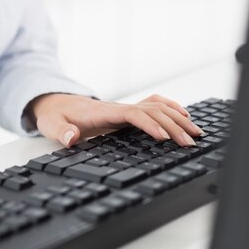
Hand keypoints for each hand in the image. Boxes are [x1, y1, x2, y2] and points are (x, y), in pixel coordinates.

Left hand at [30, 94, 203, 147]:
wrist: (56, 104)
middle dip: (172, 126)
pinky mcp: (127, 111)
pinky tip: (185, 116)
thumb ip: (62, 132)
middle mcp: (118, 107)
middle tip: (188, 143)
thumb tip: (71, 137)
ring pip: (157, 108)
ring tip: (196, 133)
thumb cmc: (56, 116)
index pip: (132, 114)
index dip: (148, 124)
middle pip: (151, 111)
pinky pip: (154, 105)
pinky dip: (171, 108)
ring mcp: (124, 108)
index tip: (162, 137)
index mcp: (102, 112)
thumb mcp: (52, 126)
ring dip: (178, 118)